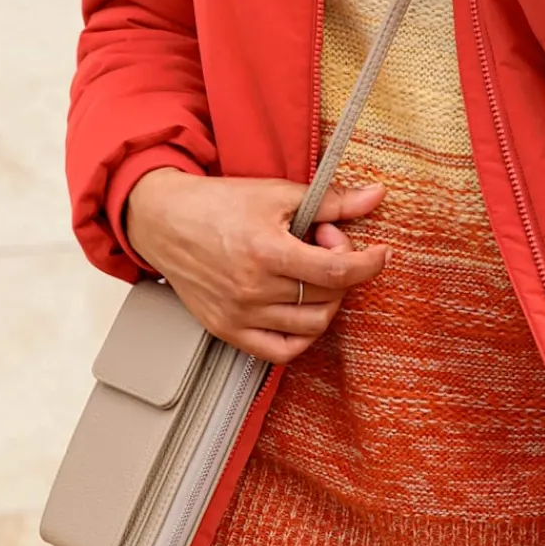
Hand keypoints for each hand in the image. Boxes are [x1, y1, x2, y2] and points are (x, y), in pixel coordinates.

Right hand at [124, 168, 389, 364]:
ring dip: (326, 300)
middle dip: (342, 269)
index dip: (369, 263)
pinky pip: (279, 352)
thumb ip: (332, 201)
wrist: (164, 222)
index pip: (338, 271)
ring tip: (309, 271)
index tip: (380, 254)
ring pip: (311, 326)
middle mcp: (253, 290)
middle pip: (328, 297)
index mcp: (267, 251)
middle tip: (324, 244)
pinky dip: (301, 335)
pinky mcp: (226, 331)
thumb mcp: (278, 193)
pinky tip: (301, 307)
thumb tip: (376, 195)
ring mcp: (239, 316)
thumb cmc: (218, 204)